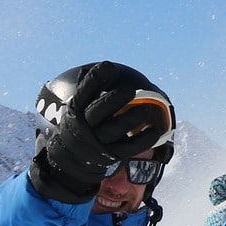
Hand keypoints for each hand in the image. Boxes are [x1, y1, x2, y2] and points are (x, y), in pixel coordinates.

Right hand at [32, 65, 172, 202]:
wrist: (70, 159)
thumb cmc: (80, 125)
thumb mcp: (77, 108)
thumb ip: (89, 91)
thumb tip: (104, 67)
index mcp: (75, 111)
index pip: (83, 93)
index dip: (94, 80)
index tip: (107, 66)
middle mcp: (85, 125)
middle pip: (98, 112)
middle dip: (113, 100)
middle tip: (130, 89)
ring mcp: (98, 141)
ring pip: (114, 130)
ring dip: (131, 119)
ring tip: (146, 110)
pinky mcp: (112, 154)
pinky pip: (129, 147)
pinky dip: (143, 139)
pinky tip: (154, 130)